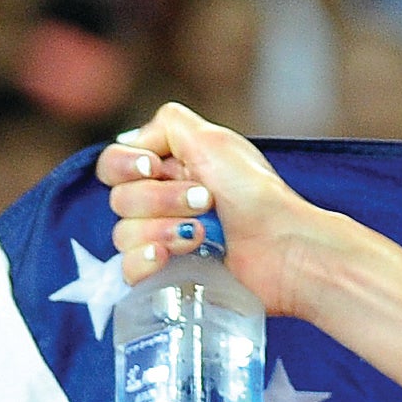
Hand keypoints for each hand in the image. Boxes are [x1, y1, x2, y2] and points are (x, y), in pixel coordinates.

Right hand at [98, 102, 345, 321]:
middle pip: (119, 200)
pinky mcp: (173, 277)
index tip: (154, 168)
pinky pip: (129, 272)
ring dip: (161, 230)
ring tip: (204, 235)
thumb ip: (167, 125)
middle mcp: (165, 204)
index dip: (126, 166)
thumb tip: (132, 144)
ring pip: (124, 235)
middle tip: (205, 202)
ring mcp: (168, 242)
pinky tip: (166, 258)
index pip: (113, 165)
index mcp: (171, 170)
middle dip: (160, 199)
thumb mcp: (213, 140)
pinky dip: (143, 262)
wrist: (288, 248)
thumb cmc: (256, 194)